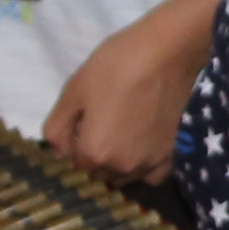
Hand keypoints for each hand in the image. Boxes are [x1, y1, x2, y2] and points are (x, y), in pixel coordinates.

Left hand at [45, 8, 207, 177]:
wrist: (168, 52)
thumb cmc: (116, 66)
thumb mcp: (73, 91)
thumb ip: (57, 129)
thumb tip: (58, 152)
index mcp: (94, 153)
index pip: (73, 164)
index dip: (73, 144)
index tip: (79, 123)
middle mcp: (121, 168)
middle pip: (98, 174)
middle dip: (93, 156)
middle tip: (99, 124)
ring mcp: (149, 164)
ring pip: (122, 177)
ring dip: (115, 163)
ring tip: (120, 132)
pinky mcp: (171, 155)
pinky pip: (151, 175)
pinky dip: (142, 167)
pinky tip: (141, 146)